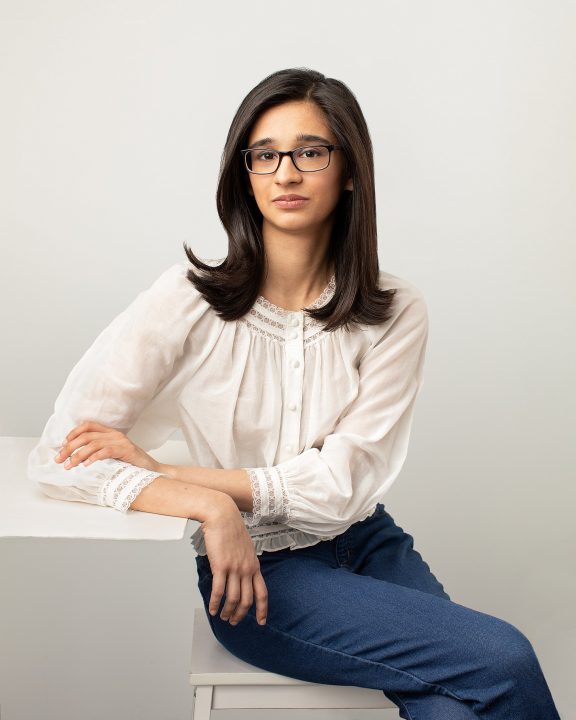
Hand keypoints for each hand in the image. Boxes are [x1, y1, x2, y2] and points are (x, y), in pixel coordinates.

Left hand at [53, 420, 161, 472]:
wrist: (152, 470)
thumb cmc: (131, 465)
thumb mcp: (112, 456)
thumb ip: (98, 452)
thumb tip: (74, 457)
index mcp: (110, 433)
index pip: (88, 426)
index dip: (73, 433)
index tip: (62, 445)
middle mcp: (114, 434)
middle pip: (86, 436)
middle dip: (69, 448)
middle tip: (59, 460)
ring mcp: (121, 441)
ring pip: (93, 444)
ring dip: (77, 455)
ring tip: (69, 465)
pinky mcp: (126, 450)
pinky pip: (106, 451)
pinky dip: (94, 458)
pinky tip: (86, 465)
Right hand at [201, 498, 267, 626]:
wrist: (222, 515)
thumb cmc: (231, 528)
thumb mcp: (246, 547)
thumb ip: (246, 562)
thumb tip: (243, 574)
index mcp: (254, 565)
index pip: (262, 592)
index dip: (263, 609)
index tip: (261, 621)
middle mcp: (247, 569)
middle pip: (247, 600)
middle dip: (241, 615)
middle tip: (233, 621)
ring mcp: (234, 568)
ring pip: (233, 599)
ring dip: (227, 612)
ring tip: (222, 617)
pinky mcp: (221, 566)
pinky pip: (219, 591)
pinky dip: (215, 603)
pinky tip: (212, 609)